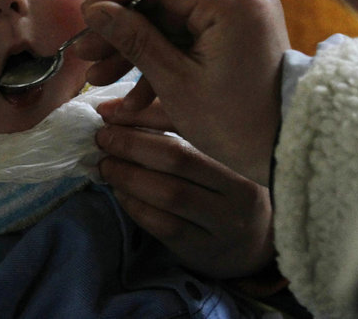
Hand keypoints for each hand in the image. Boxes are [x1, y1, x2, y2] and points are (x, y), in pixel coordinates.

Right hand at [75, 0, 289, 184]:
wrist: (290, 153)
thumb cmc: (236, 124)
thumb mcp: (174, 82)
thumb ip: (133, 40)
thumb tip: (95, 11)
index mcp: (231, 6)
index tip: (85, 16)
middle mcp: (241, 4)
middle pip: (165, 7)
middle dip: (122, 34)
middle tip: (85, 55)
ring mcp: (243, 22)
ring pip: (174, 27)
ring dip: (137, 52)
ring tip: (100, 79)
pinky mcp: (241, 40)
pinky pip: (192, 42)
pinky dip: (164, 62)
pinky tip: (133, 95)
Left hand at [96, 125, 273, 277]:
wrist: (254, 243)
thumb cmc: (223, 184)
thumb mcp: (212, 151)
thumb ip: (173, 124)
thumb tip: (114, 108)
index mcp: (242, 150)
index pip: (189, 123)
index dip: (144, 114)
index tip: (109, 111)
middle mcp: (242, 186)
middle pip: (178, 157)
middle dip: (131, 145)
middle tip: (103, 139)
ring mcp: (227, 221)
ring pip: (170, 193)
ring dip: (128, 176)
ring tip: (106, 165)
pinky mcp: (208, 249)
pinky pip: (164, 225)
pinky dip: (135, 205)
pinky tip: (120, 193)